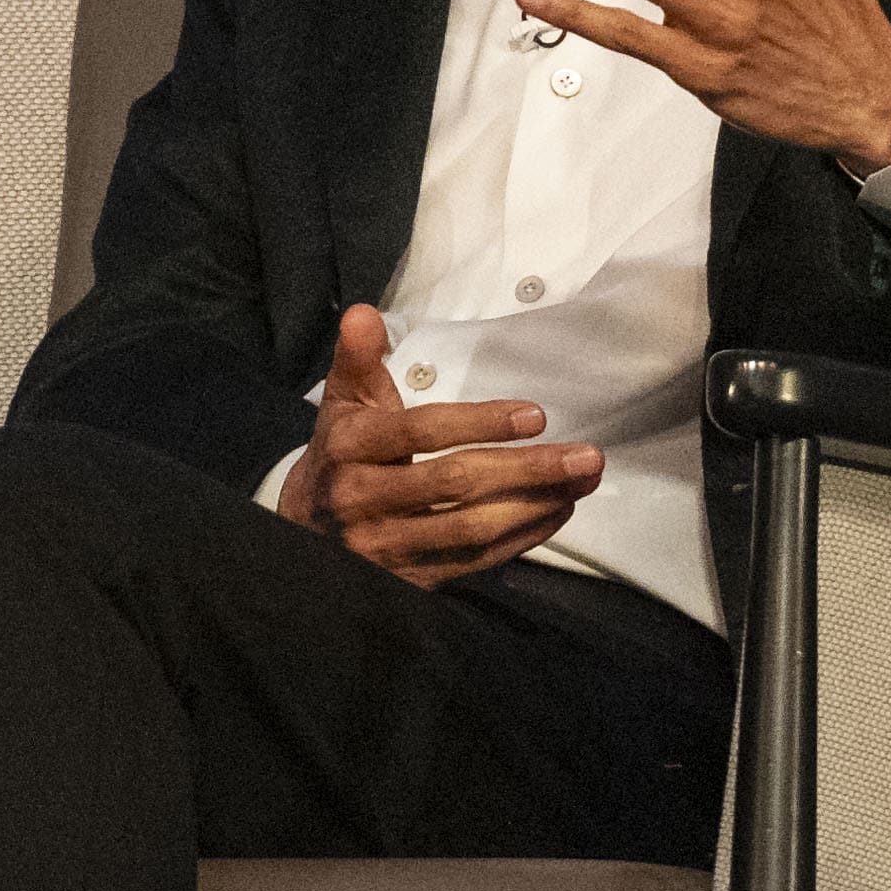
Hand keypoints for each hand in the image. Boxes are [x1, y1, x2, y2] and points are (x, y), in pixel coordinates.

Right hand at [281, 303, 598, 586]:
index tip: (534, 416)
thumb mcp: (341, 406)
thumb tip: (363, 314)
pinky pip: (475, 560)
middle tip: (584, 456)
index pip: (418, 433)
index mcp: (349, 447)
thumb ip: (358, 360)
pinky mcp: (410, 576)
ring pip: (470, 528)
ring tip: (581, 481)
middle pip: (453, 484)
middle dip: (526, 469)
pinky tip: (557, 511)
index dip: (478, 423)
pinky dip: (523, 537)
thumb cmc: (340, 457)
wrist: (305, 534)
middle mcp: (363, 498)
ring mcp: (386, 543)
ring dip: (535, 505)